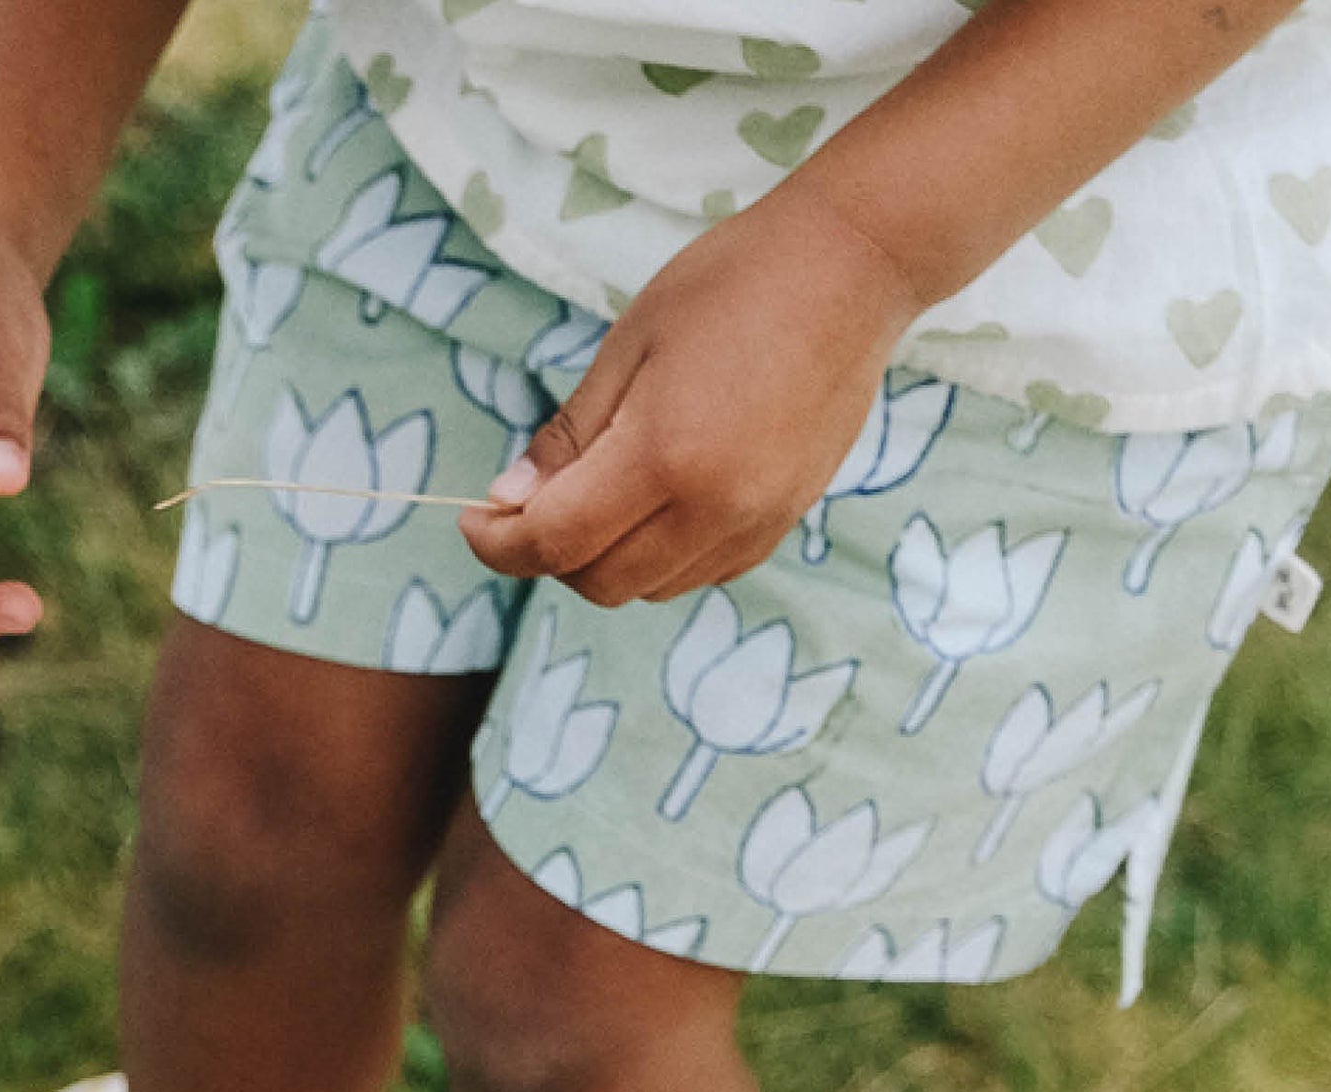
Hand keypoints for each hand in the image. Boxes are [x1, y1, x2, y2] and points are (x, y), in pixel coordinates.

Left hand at [461, 190, 925, 608]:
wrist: (856, 263)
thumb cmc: (734, 282)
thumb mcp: (629, 343)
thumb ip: (569, 435)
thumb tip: (508, 500)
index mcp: (665, 455)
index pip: (554, 542)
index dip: (499, 544)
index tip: (475, 521)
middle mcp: (713, 506)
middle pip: (596, 582)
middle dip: (548, 556)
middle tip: (533, 503)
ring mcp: (755, 521)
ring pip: (646, 588)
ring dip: (603, 559)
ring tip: (599, 493)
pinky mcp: (782, 521)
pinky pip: (697, 574)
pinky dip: (658, 557)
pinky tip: (656, 501)